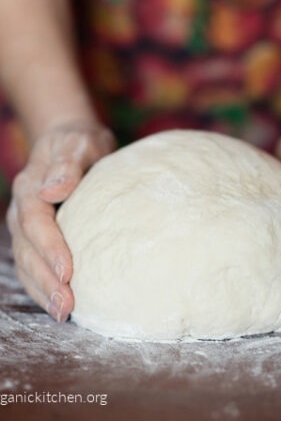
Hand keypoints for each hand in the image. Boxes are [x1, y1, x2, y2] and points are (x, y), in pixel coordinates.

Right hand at [6, 122, 115, 321]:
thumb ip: (67, 166)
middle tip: (67, 306)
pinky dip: (43, 285)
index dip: (50, 248)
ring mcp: (27, 225)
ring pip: (27, 263)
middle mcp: (24, 210)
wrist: (72, 142)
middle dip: (46, 280)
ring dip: (43, 290)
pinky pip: (34, 264)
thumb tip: (52, 191)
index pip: (36, 222)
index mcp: (31, 187)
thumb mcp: (78, 145)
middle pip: (29, 250)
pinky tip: (58, 303)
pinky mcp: (38, 235)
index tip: (68, 272)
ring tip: (64, 314)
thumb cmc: (81, 143)